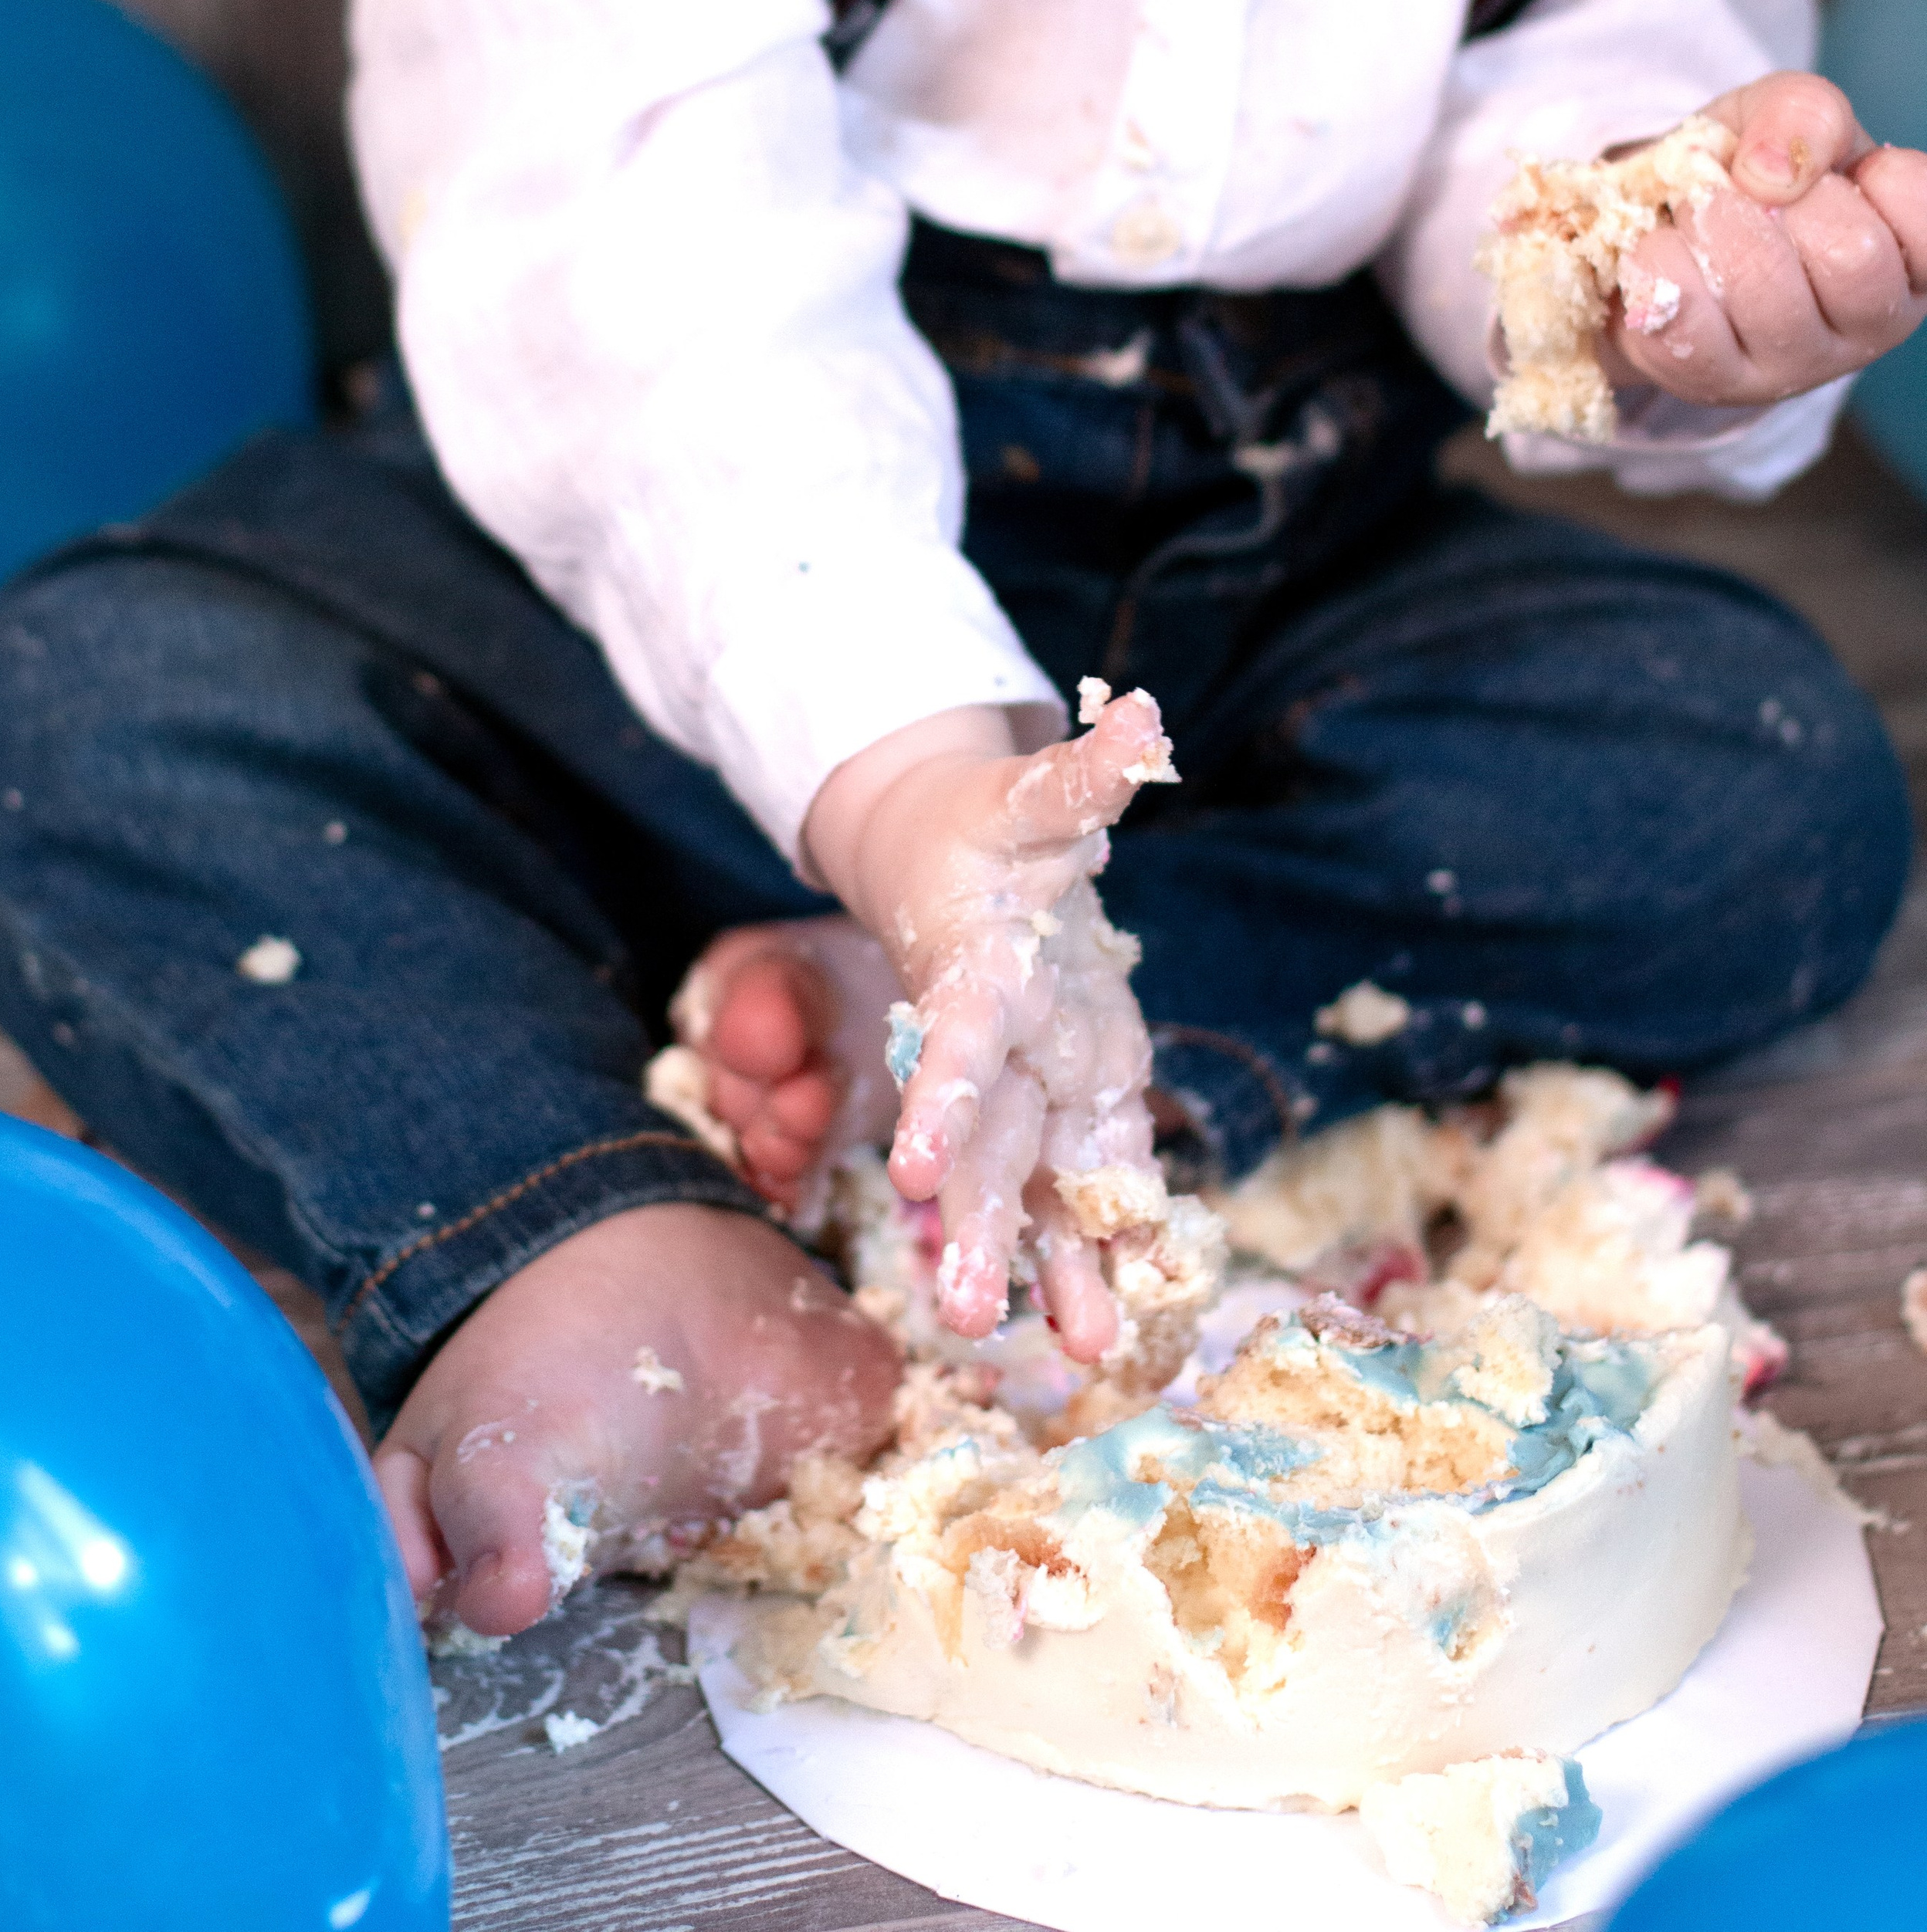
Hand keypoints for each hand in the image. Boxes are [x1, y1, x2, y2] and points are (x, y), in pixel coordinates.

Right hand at [802, 691, 1174, 1362]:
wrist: (958, 866)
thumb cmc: (991, 828)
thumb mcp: (1037, 794)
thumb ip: (1090, 769)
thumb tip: (1147, 716)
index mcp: (978, 975)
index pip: (955, 1044)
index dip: (942, 1102)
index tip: (920, 1176)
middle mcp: (1000, 1049)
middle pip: (987, 1146)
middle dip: (983, 1230)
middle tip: (970, 1318)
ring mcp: (1036, 1082)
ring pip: (1036, 1184)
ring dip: (1052, 1263)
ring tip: (1084, 1350)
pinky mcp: (1078, 1095)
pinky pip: (1095, 1174)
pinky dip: (1112, 1236)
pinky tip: (1127, 1312)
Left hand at [1605, 74, 1926, 406]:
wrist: (1650, 227)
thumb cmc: (1744, 172)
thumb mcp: (1782, 116)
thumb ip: (1805, 114)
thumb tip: (1773, 172)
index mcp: (1913, 255)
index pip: (1924, 210)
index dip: (1873, 172)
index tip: (1831, 174)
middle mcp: (1874, 322)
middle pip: (1851, 255)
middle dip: (1779, 200)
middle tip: (1747, 194)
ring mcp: (1798, 365)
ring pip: (1763, 288)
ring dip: (1710, 226)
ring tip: (1697, 218)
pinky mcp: (1719, 386)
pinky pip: (1686, 324)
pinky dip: (1657, 264)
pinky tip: (1661, 252)